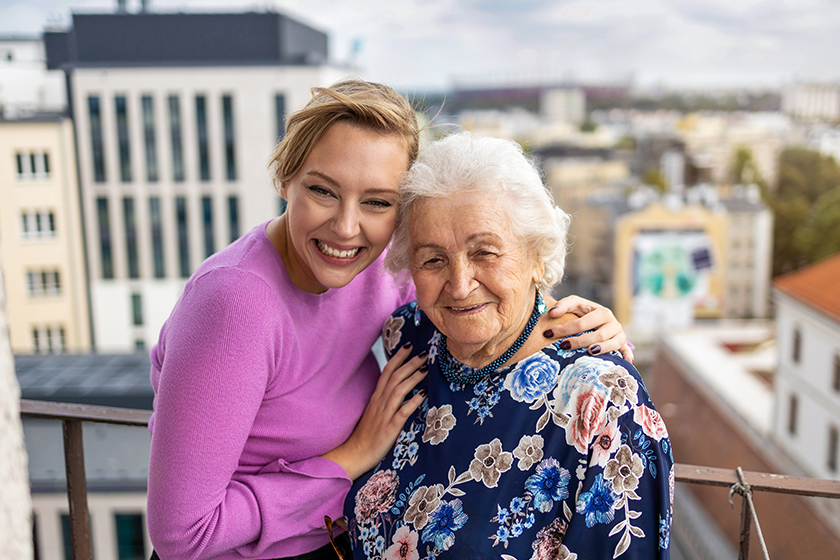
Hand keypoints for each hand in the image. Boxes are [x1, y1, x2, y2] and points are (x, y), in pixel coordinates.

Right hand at [321, 343, 427, 479]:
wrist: (354, 454)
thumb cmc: (366, 435)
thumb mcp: (374, 412)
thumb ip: (384, 400)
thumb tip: (399, 389)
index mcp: (376, 398)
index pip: (387, 371)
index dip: (398, 357)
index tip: (408, 345)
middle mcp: (379, 403)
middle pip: (394, 377)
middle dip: (409, 363)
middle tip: (424, 353)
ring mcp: (384, 415)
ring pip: (398, 390)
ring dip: (412, 378)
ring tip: (425, 368)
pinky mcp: (389, 428)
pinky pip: (402, 412)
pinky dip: (413, 402)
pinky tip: (423, 395)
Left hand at [541, 295, 633, 362]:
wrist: (600, 318)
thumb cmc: (585, 312)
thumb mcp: (575, 304)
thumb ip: (563, 306)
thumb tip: (552, 314)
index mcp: (602, 312)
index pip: (582, 323)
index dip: (564, 329)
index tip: (548, 333)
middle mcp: (613, 323)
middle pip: (598, 335)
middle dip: (580, 341)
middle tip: (563, 345)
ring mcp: (619, 335)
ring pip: (613, 343)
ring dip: (603, 348)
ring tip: (590, 352)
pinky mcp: (623, 344)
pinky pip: (626, 351)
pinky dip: (627, 356)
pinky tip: (625, 362)